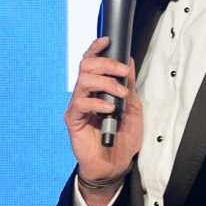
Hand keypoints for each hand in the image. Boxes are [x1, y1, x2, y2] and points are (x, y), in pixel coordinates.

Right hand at [65, 37, 141, 203]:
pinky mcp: (73, 120)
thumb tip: (129, 63)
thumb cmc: (122, 138)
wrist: (114, 164)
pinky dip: (97, 103)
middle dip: (106, 64)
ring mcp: (78, 106)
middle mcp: (85, 94)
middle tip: (122, 72)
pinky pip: (80, 104)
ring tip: (120, 95)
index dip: (96, 49)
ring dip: (105, 83)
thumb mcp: (133, 108)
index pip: (92, 62)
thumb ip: (129, 86)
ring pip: (83, 81)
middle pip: (86, 66)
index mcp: (97, 89)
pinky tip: (109, 109)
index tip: (106, 41)